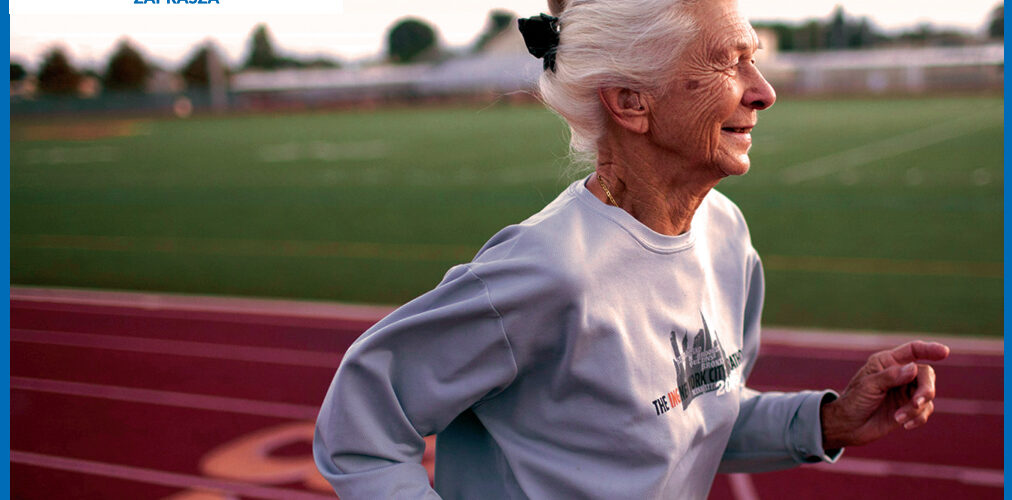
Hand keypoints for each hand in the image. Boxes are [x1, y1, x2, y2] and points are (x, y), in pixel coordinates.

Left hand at [820, 340, 949, 449]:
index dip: (929, 349)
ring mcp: (906, 392)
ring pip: (927, 395)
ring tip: (898, 418)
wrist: (848, 426)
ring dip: (916, 408)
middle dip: (926, 389)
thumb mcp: (868, 386)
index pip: (913, 350)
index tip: (944, 352)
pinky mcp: (909, 409)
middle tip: (917, 403)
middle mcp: (900, 374)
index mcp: (888, 362)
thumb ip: (890, 376)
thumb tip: (913, 368)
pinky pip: (925, 411)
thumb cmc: (853, 401)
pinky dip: (918, 418)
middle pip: (926, 374)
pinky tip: (904, 425)